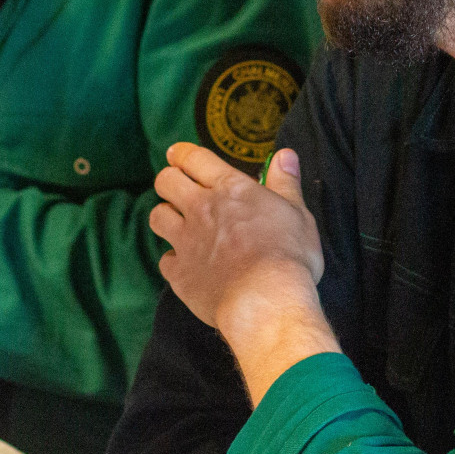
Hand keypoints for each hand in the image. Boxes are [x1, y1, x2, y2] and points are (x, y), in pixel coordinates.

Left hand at [150, 144, 338, 402]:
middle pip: (166, 182)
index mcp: (229, 189)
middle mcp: (201, 209)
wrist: (266, 300)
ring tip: (178, 223)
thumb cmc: (288, 255)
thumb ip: (285, 182)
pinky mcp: (180, 274)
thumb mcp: (297, 213)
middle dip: (168, 180)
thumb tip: (284, 154)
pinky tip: (187, 264)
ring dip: (166, 216)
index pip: (194, 158)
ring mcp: (186, 242)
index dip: (182, 153)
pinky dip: (173, 260)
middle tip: (177, 186)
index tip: (177, 154)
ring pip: (157, 217)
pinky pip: (165, 260)